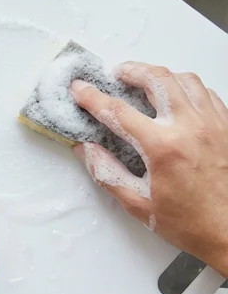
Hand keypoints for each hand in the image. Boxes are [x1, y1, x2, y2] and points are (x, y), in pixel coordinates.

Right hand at [71, 63, 227, 272]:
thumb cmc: (191, 223)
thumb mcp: (138, 205)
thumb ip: (107, 173)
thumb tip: (85, 150)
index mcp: (164, 147)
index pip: (118, 111)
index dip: (93, 97)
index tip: (79, 89)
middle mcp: (191, 128)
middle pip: (157, 79)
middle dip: (132, 70)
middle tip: (117, 73)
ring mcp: (215, 124)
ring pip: (186, 80)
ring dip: (162, 75)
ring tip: (148, 80)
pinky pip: (208, 94)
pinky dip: (188, 88)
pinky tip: (179, 97)